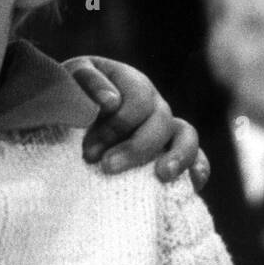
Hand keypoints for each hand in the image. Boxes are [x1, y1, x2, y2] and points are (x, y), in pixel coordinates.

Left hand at [64, 55, 208, 190]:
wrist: (65, 112)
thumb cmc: (67, 97)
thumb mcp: (69, 82)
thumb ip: (88, 84)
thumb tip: (112, 102)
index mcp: (130, 81)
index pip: (137, 103)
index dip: (116, 128)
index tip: (88, 152)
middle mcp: (152, 101)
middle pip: (160, 122)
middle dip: (135, 148)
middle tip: (107, 167)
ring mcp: (165, 124)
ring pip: (186, 135)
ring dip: (177, 156)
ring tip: (161, 176)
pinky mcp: (170, 147)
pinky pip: (196, 154)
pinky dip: (198, 167)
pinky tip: (192, 184)